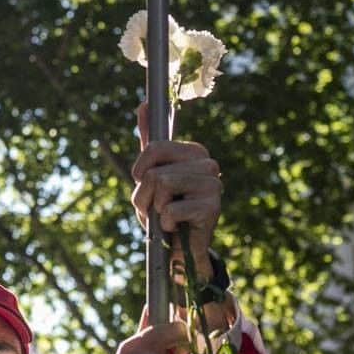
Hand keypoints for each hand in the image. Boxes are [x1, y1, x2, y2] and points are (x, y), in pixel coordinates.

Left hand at [132, 103, 221, 280]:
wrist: (178, 249)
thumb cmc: (163, 209)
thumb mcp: (150, 173)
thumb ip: (148, 140)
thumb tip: (142, 103)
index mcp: (194, 152)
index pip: (154, 146)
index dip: (140, 170)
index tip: (144, 183)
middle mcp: (208, 164)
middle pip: (155, 170)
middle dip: (145, 194)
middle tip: (157, 206)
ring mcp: (213, 184)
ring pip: (162, 186)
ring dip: (153, 208)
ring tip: (165, 216)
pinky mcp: (212, 207)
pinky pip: (170, 209)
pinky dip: (165, 223)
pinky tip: (176, 227)